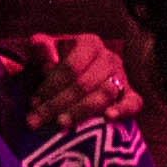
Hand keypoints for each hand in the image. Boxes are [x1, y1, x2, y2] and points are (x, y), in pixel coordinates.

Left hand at [2, 31, 143, 138]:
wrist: (78, 84)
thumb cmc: (58, 70)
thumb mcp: (47, 57)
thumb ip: (41, 50)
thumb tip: (36, 42)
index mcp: (89, 44)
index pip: (71, 67)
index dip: (51, 86)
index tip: (34, 103)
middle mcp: (108, 57)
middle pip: (84, 84)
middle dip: (58, 104)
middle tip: (38, 121)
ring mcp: (121, 76)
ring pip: (103, 95)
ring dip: (80, 111)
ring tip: (61, 124)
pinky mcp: (131, 95)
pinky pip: (133, 103)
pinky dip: (122, 110)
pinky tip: (108, 118)